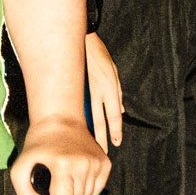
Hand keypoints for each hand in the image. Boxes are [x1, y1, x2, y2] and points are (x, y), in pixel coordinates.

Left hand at [10, 113, 108, 194]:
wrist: (60, 120)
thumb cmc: (38, 145)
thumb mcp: (20, 167)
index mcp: (62, 164)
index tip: (47, 190)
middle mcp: (83, 164)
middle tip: (54, 186)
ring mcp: (96, 163)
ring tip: (64, 183)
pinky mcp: (105, 163)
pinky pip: (97, 191)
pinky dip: (86, 191)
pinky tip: (76, 180)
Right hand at [82, 33, 124, 148]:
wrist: (81, 42)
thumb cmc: (98, 55)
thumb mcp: (113, 72)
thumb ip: (117, 93)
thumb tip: (121, 110)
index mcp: (110, 88)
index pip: (113, 115)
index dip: (115, 130)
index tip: (116, 142)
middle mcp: (98, 92)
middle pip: (99, 121)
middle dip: (101, 138)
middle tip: (102, 152)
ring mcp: (84, 91)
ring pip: (87, 117)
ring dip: (89, 132)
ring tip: (89, 146)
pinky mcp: (75, 89)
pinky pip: (78, 108)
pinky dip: (78, 120)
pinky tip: (76, 129)